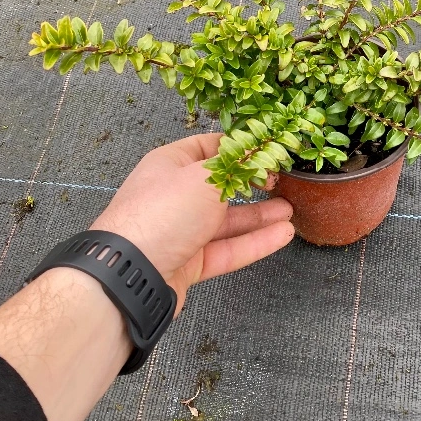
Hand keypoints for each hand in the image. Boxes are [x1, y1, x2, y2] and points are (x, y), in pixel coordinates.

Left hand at [90, 133, 293, 314]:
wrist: (131, 273)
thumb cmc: (163, 213)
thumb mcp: (205, 177)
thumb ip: (235, 165)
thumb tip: (257, 150)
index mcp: (171, 165)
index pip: (210, 148)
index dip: (240, 148)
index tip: (268, 150)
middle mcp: (175, 196)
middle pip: (221, 186)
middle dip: (252, 183)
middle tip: (280, 181)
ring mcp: (182, 231)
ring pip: (227, 221)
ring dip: (259, 215)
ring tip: (289, 210)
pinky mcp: (189, 263)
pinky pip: (228, 249)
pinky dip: (255, 242)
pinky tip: (281, 234)